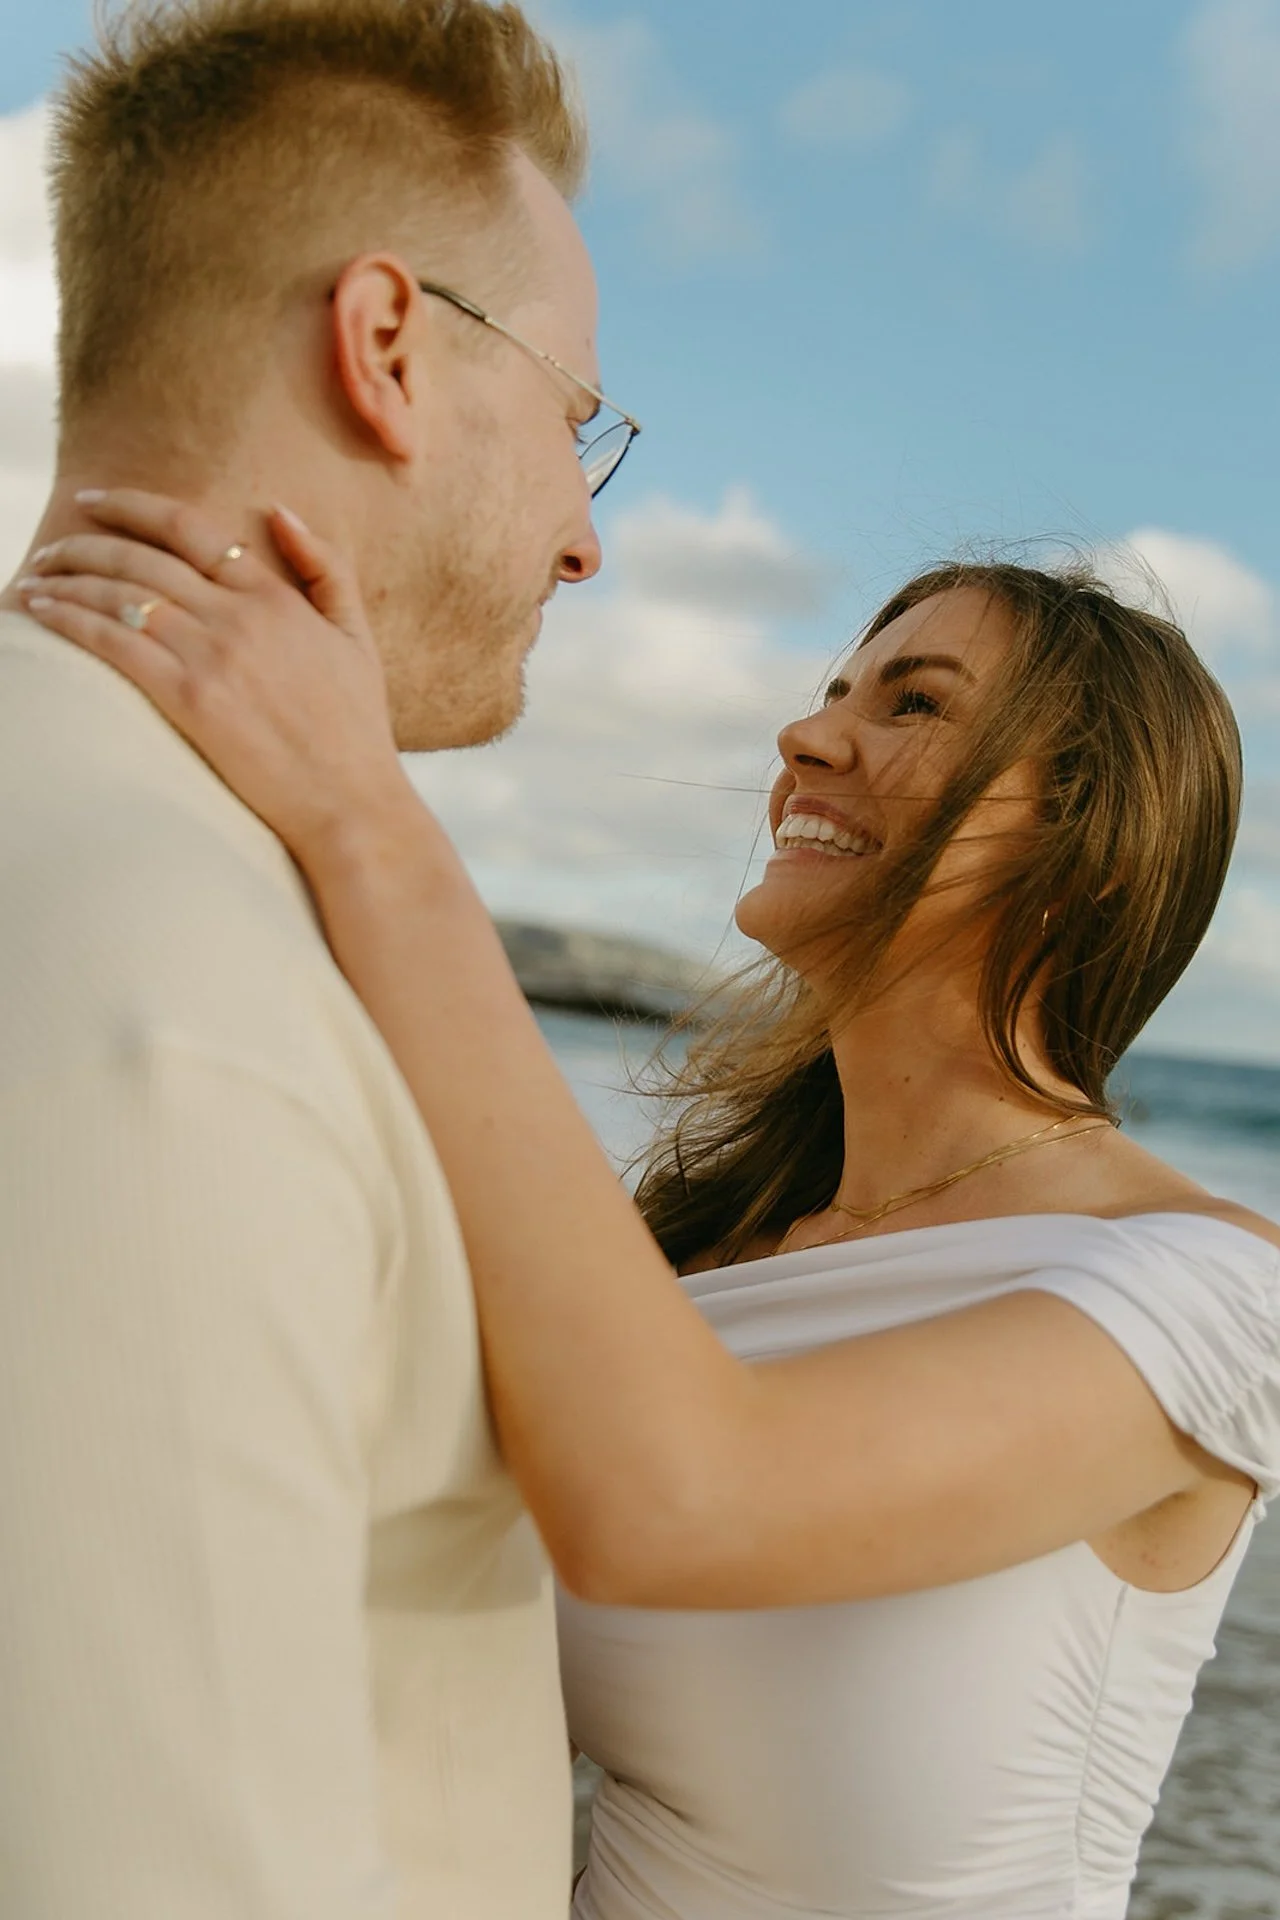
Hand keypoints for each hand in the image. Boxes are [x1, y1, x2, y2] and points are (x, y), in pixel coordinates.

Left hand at [18, 490, 422, 862]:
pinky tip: (41, 612)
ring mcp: (213, 657)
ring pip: (122, 594)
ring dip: (68, 579)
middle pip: (143, 557)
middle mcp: (239, 617)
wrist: (350, 803)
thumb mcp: (357, 637)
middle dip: (85, 543)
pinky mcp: (189, 699)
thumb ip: (327, 569)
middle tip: (52, 546)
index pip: (191, 530)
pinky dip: (70, 620)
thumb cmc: (356, 732)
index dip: (134, 506)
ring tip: (36, 578)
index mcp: (276, 599)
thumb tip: (281, 510)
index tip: (97, 500)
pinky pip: (115, 643)